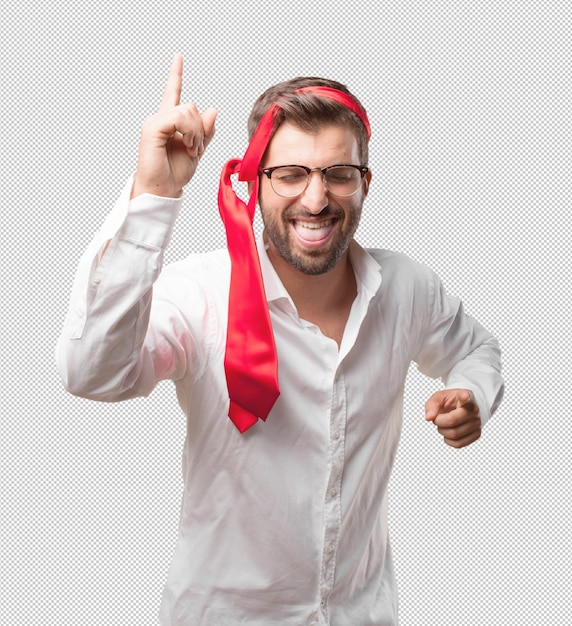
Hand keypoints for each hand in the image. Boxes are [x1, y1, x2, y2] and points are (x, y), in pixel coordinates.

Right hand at [131, 53, 217, 198]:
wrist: (163, 190)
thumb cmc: (175, 173)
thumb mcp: (197, 150)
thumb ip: (205, 131)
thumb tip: (213, 110)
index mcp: (170, 122)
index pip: (172, 93)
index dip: (175, 74)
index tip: (178, 56)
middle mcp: (160, 119)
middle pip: (191, 105)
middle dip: (200, 128)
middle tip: (196, 148)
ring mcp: (154, 122)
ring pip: (187, 110)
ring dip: (196, 132)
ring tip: (191, 149)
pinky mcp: (152, 129)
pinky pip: (178, 118)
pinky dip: (189, 133)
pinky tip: (187, 147)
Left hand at [425, 389, 480, 447]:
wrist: (462, 408)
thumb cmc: (450, 402)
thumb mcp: (439, 398)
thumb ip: (432, 405)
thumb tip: (429, 417)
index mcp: (466, 397)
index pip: (466, 396)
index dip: (464, 396)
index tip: (464, 396)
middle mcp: (474, 410)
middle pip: (452, 421)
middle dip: (439, 422)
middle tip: (438, 418)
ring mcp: (477, 423)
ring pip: (454, 434)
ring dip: (442, 431)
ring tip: (444, 424)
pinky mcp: (477, 435)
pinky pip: (458, 444)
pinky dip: (448, 440)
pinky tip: (449, 432)